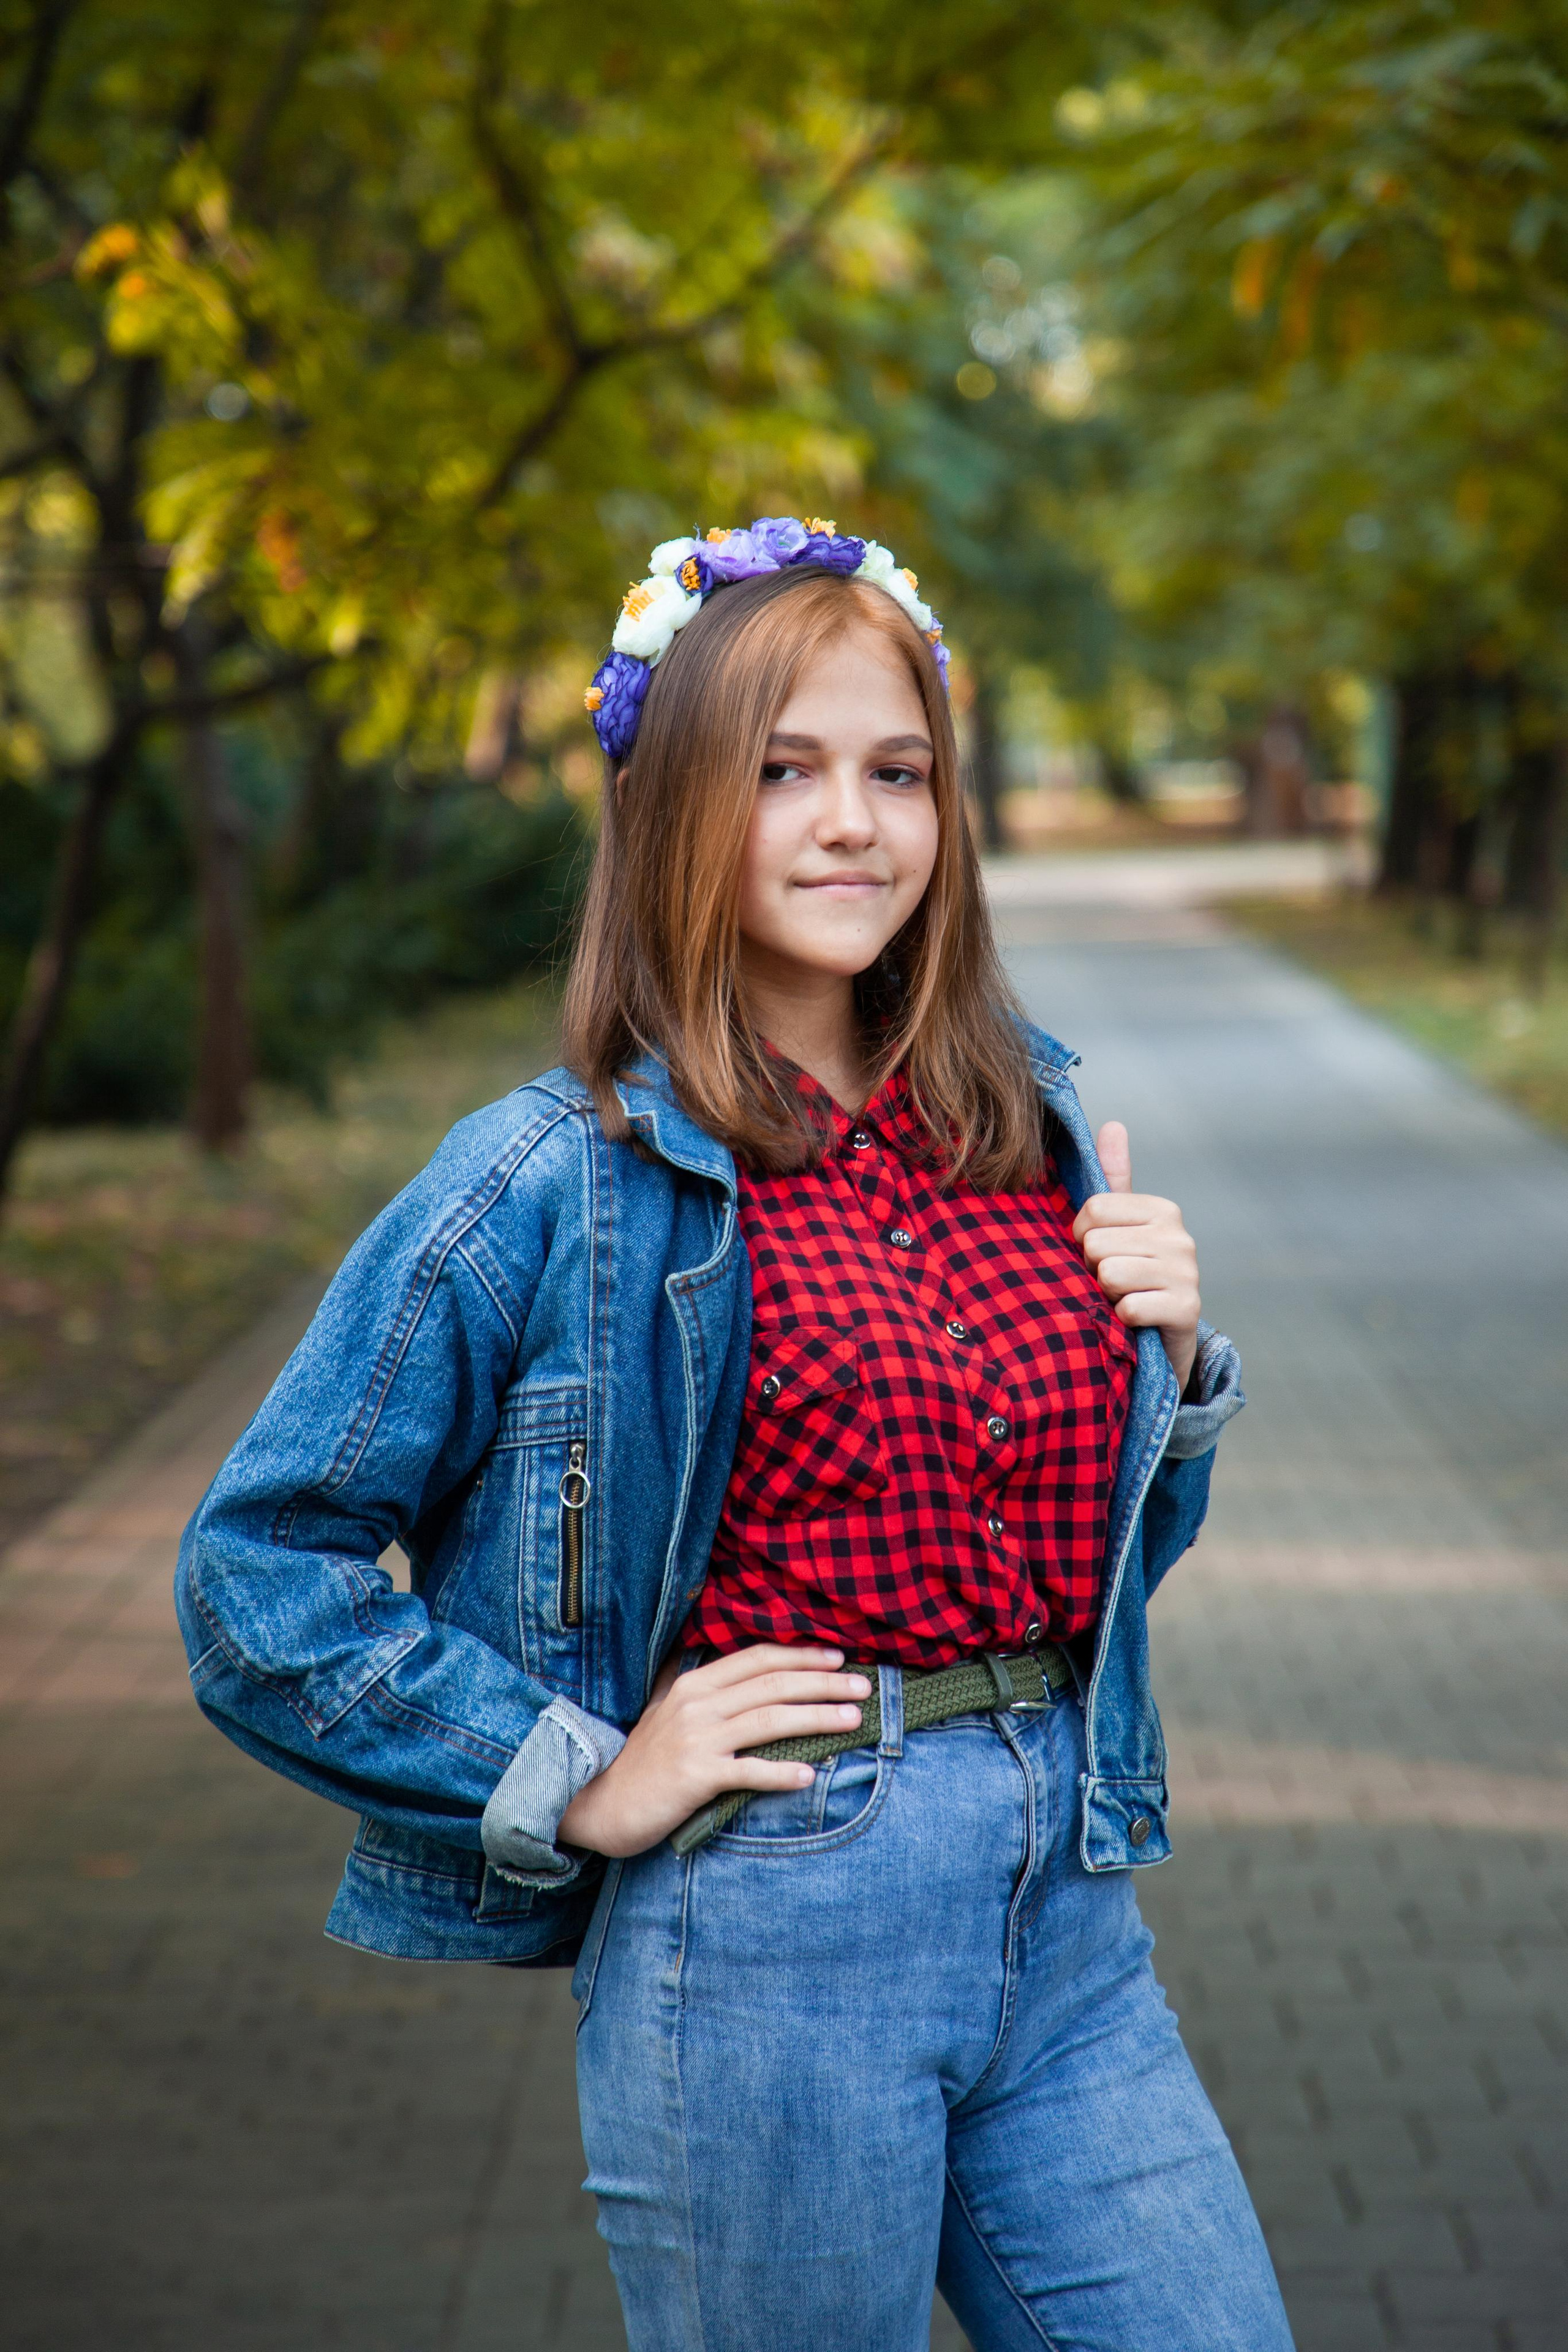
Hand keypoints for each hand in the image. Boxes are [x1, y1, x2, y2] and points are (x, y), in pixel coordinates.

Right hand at [556, 1643, 871, 1858]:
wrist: (602, 1804)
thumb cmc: (641, 1761)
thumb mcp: (663, 1711)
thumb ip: (690, 1684)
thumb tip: (710, 1658)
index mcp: (693, 1684)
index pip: (758, 1659)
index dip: (802, 1656)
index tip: (839, 1658)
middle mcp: (696, 1704)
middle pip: (772, 1684)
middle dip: (823, 1683)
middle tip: (864, 1688)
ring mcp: (696, 1739)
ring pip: (768, 1720)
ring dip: (816, 1719)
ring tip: (853, 1721)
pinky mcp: (695, 1777)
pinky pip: (747, 1771)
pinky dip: (781, 1772)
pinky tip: (809, 1774)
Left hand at [1072, 1120, 1200, 1392]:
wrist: (1162, 1338)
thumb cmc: (1132, 1276)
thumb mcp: (1120, 1228)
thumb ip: (1113, 1179)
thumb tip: (1112, 1124)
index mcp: (1162, 1210)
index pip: (1093, 1208)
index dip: (1080, 1236)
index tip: (1093, 1252)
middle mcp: (1180, 1236)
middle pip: (1097, 1243)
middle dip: (1092, 1268)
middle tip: (1110, 1282)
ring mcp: (1188, 1272)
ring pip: (1110, 1274)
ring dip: (1105, 1295)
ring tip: (1121, 1298)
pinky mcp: (1187, 1309)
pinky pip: (1129, 1306)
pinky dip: (1122, 1318)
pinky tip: (1134, 1320)